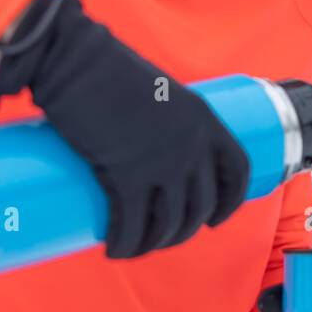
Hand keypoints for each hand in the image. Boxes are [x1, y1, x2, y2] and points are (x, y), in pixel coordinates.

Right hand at [0, 0, 249, 258]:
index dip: (229, 202)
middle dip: (182, 231)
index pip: (236, 171)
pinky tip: (115, 251)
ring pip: (167, 223)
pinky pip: (132, 226)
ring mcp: (163, 163)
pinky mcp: (127, 175)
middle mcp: (192, 145)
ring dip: (153, 244)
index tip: (214, 219)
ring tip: (133, 246)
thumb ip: (158, 120)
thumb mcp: (154, 92)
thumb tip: (142, 146)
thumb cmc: (107, 69)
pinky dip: (124, 245)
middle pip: (200, 206)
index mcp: (205, 120)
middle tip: (160, 236)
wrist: (76, 60)